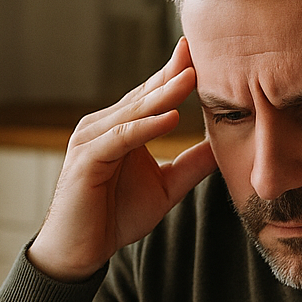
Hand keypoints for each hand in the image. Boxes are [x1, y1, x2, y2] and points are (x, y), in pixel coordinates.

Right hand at [27, 38, 217, 281]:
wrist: (80, 251)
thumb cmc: (115, 217)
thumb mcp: (165, 189)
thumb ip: (190, 166)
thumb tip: (222, 147)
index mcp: (120, 128)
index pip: (150, 95)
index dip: (174, 74)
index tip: (201, 54)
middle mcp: (102, 126)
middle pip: (143, 96)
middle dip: (171, 74)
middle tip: (197, 51)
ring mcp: (91, 140)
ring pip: (133, 112)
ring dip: (163, 94)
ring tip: (191, 78)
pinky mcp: (86, 159)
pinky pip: (121, 137)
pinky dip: (146, 127)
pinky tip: (170, 117)